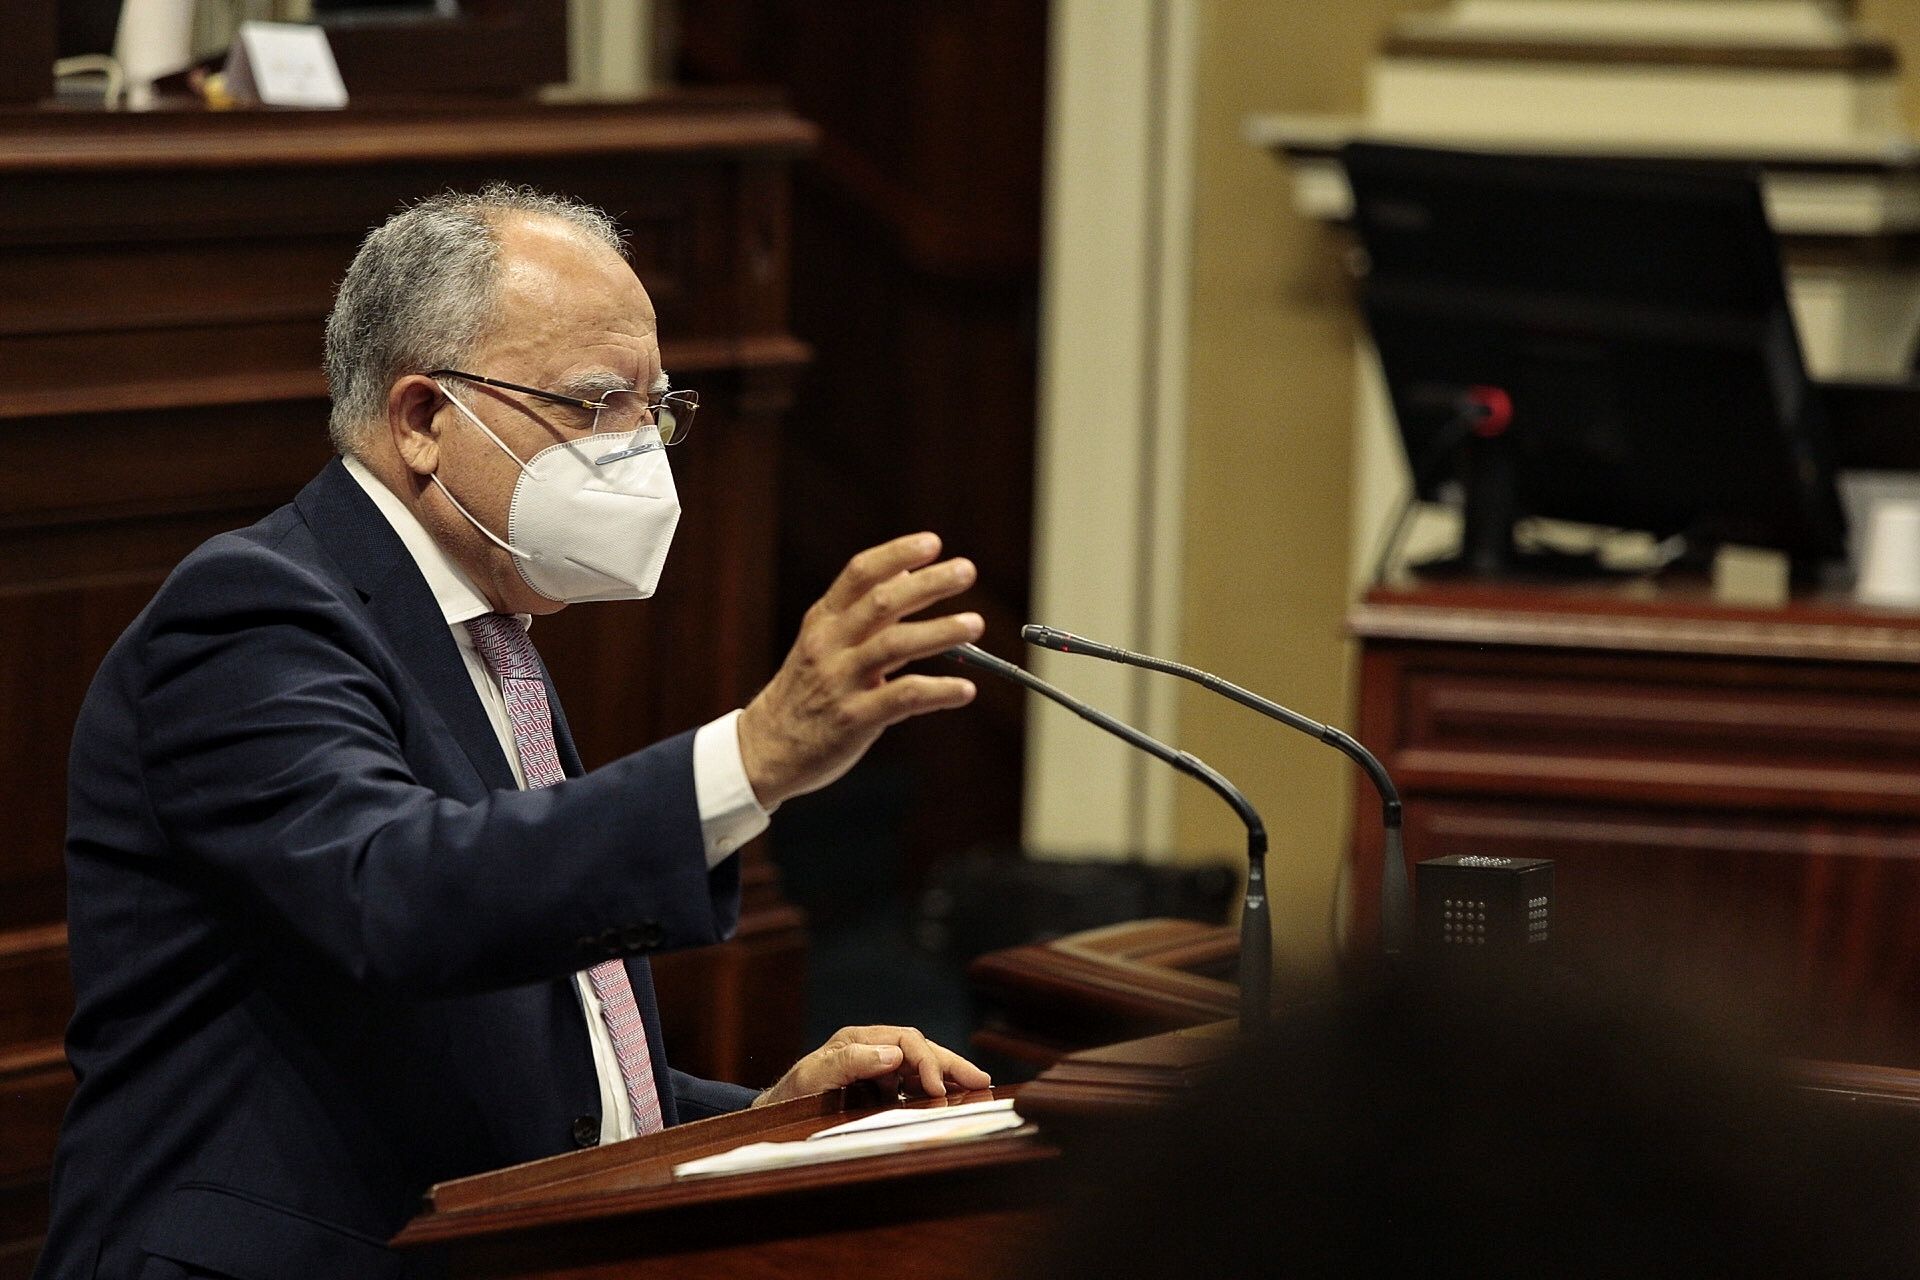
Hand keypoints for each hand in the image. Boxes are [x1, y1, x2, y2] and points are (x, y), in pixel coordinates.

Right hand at [737, 533, 982, 808]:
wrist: (767, 748)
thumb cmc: (805, 691)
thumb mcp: (822, 642)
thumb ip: (862, 610)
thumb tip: (906, 572)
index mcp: (824, 621)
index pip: (860, 574)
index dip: (897, 553)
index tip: (933, 542)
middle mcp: (829, 644)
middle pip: (883, 602)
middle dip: (929, 583)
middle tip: (966, 571)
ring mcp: (840, 681)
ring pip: (895, 644)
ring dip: (941, 631)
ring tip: (975, 624)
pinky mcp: (854, 719)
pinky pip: (903, 697)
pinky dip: (939, 691)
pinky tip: (965, 690)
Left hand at [752, 1025, 992, 1106]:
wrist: (772, 1116)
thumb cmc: (789, 1095)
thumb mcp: (814, 1076)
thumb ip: (851, 1061)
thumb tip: (895, 1054)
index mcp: (860, 1039)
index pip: (907, 1041)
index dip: (927, 1061)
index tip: (938, 1088)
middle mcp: (871, 1048)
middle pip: (920, 1049)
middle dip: (951, 1064)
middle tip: (981, 1082)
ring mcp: (875, 1067)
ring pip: (919, 1065)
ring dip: (946, 1076)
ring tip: (974, 1088)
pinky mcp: (876, 1087)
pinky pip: (910, 1084)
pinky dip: (930, 1089)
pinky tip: (946, 1098)